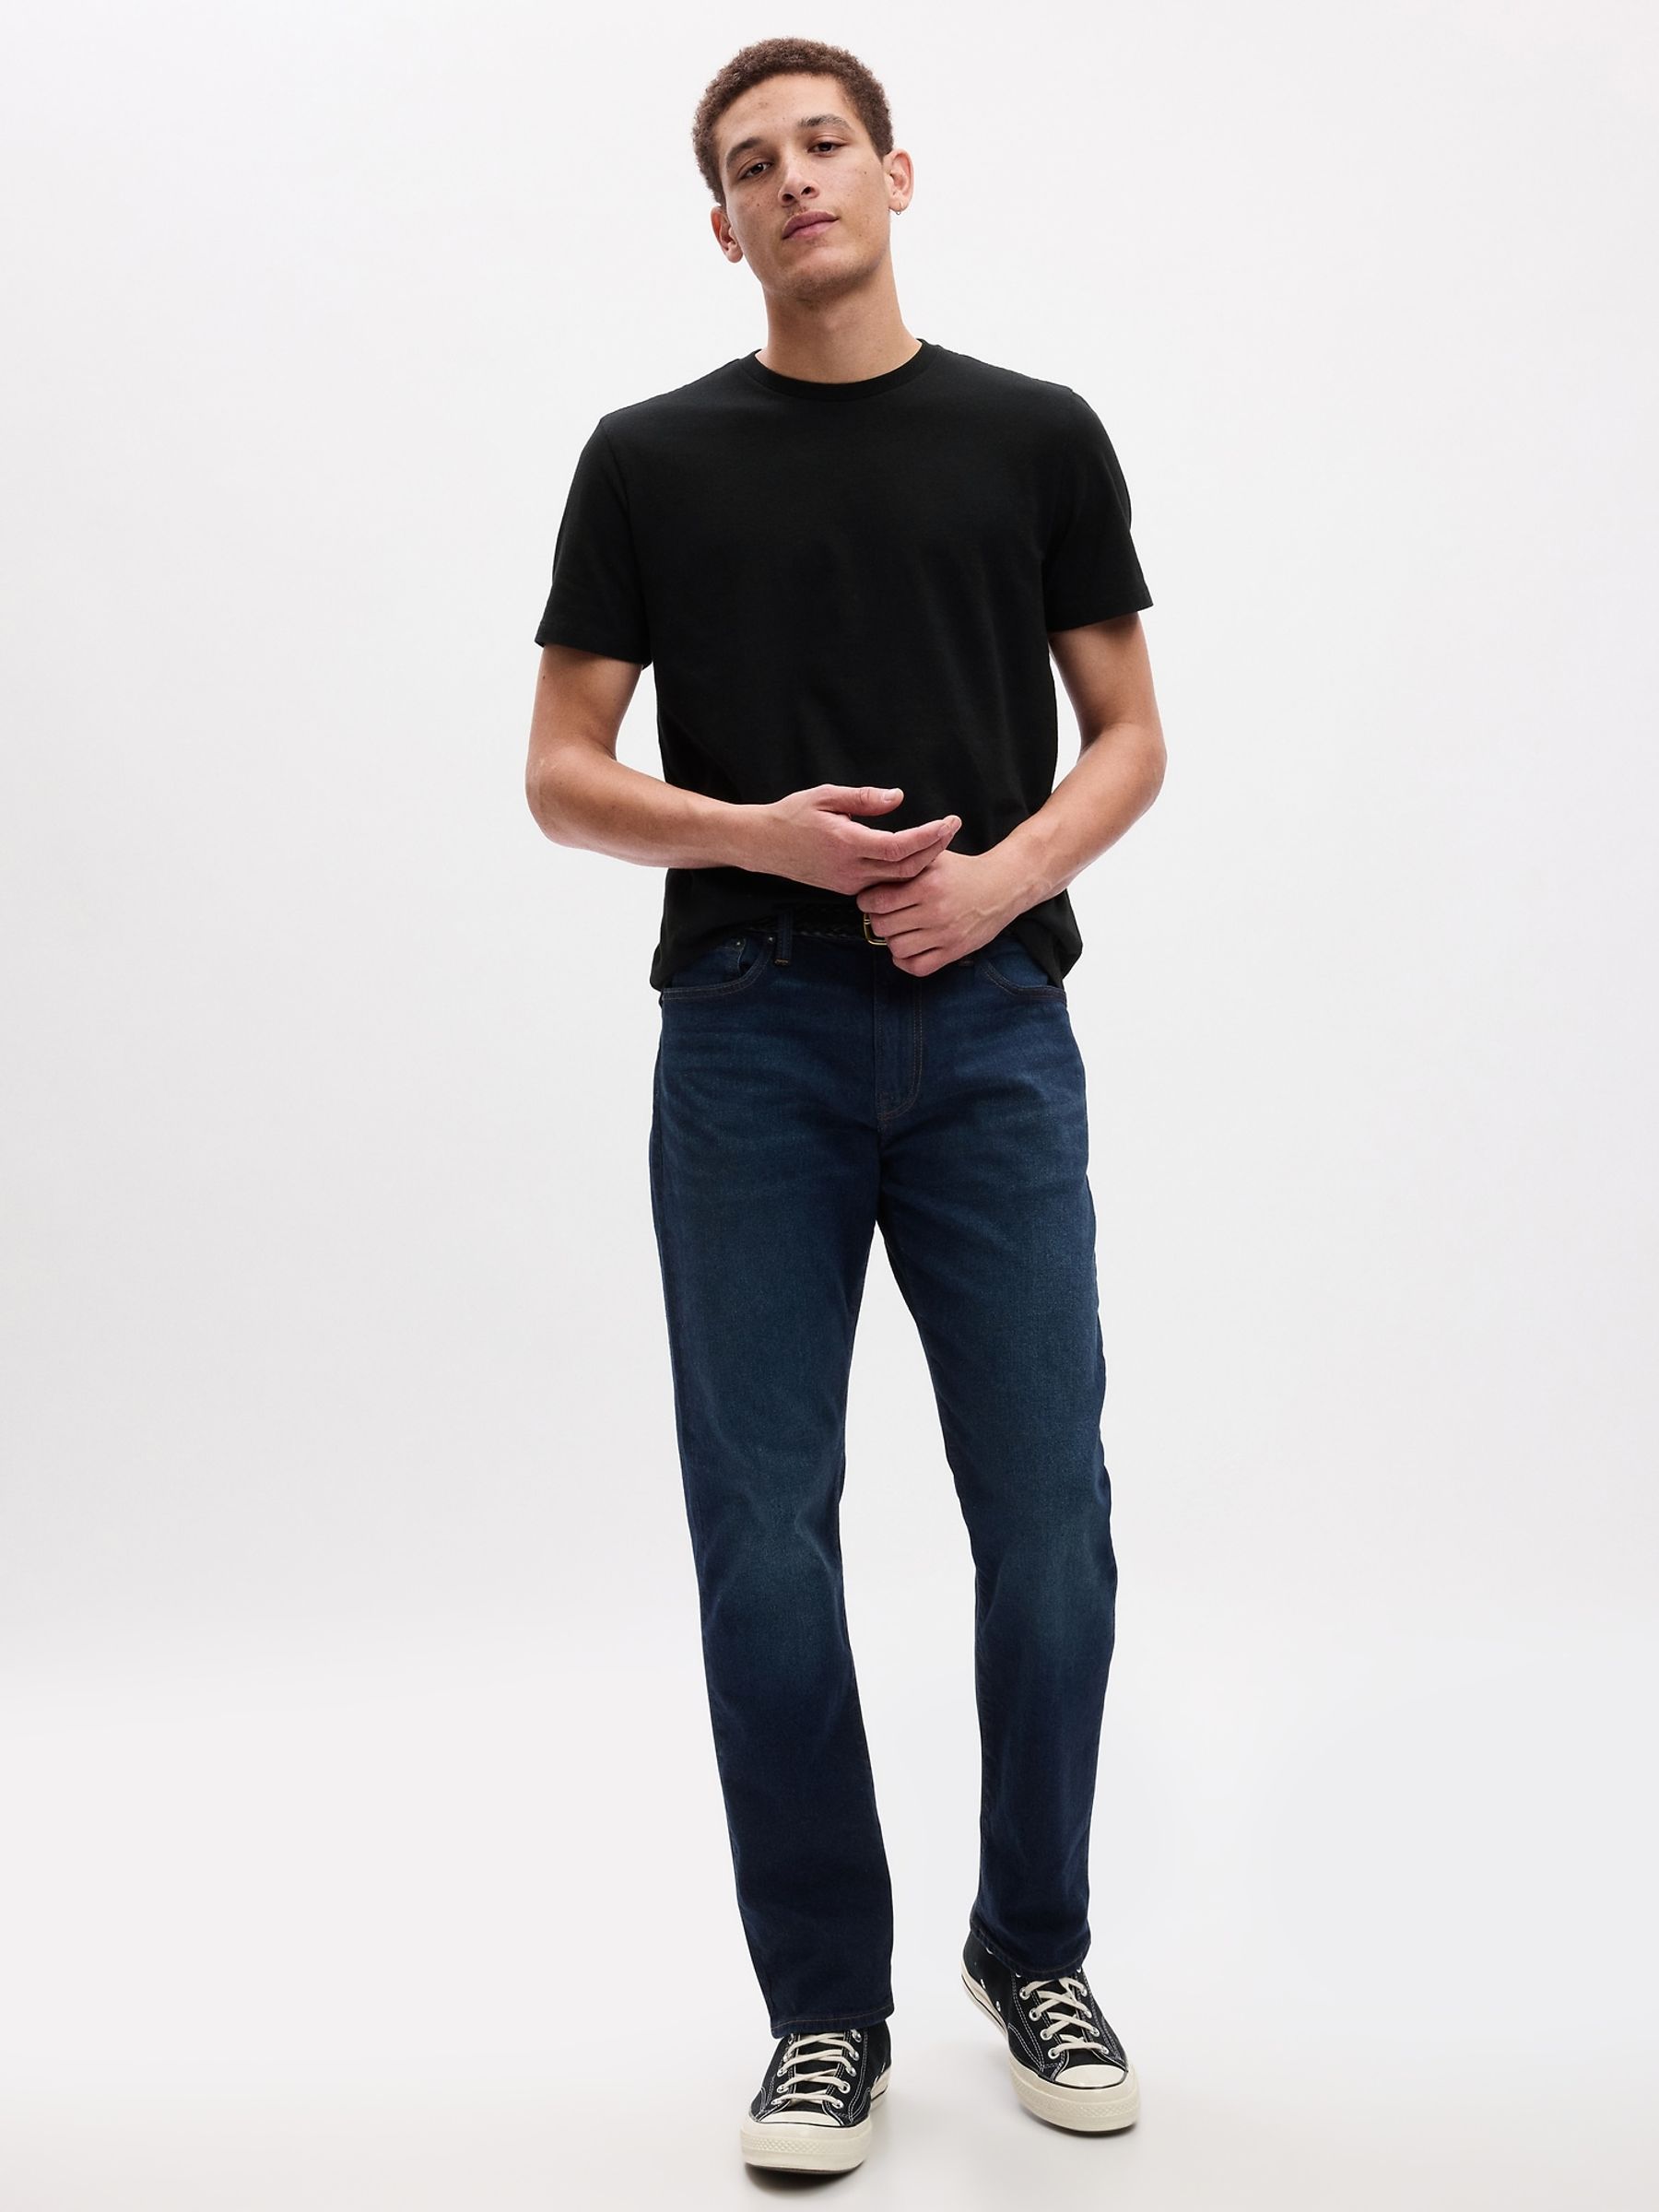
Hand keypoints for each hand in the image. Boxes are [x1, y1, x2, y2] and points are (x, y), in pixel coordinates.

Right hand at [758, 784, 960, 896]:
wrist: (762, 845)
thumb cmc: (792, 815)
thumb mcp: (826, 795)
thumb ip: (864, 799)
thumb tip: (898, 798)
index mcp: (847, 844)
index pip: (899, 847)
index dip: (928, 836)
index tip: (948, 822)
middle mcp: (851, 870)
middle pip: (906, 868)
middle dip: (934, 849)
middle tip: (953, 827)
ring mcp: (849, 884)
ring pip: (897, 880)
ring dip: (923, 862)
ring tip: (941, 838)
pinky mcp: (846, 888)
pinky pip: (884, 883)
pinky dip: (904, 870)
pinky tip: (917, 855)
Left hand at [856, 849, 1019, 975]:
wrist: (1003, 886)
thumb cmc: (965, 871)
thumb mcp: (936, 858)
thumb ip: (907, 863)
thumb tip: (874, 869)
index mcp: (927, 885)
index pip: (878, 901)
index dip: (867, 901)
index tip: (869, 899)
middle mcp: (935, 912)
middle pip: (883, 926)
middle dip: (877, 920)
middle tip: (882, 914)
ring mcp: (945, 934)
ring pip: (897, 948)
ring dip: (891, 940)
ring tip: (898, 929)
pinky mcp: (954, 951)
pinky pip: (918, 967)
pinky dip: (905, 961)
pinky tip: (908, 948)